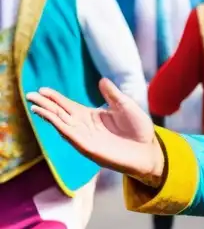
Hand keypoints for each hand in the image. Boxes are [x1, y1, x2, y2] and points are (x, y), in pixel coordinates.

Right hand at [27, 78, 164, 183]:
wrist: (148, 149)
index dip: (55, 98)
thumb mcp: (125, 105)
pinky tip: (51, 119)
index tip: (42, 90)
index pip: (68, 105)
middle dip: (45, 105)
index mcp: (91, 115)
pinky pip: (71, 136)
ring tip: (35, 106)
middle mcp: (84, 126)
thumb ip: (112, 94)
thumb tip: (102, 80)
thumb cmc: (138, 128)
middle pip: (60, 113)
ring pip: (62, 124)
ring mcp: (85, 137)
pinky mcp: (88, 148)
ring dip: (48, 115)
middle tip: (30, 95)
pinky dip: (60, 127)